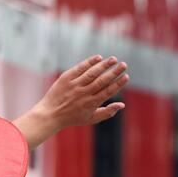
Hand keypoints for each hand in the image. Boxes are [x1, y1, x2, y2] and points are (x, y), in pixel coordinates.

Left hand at [13, 55, 128, 148]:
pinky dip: (89, 62)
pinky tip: (98, 58)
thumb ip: (107, 112)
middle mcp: (84, 93)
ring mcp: (75, 85)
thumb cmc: (73, 117)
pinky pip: (79, 68)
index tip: (126, 76)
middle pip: (102, 80)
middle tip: (124, 65)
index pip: (108, 91)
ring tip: (113, 59)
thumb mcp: (91, 119)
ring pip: (92, 73)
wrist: (50, 114)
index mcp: (91, 103)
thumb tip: (122, 105)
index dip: (118, 83)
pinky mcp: (66, 78)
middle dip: (114, 72)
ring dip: (104, 65)